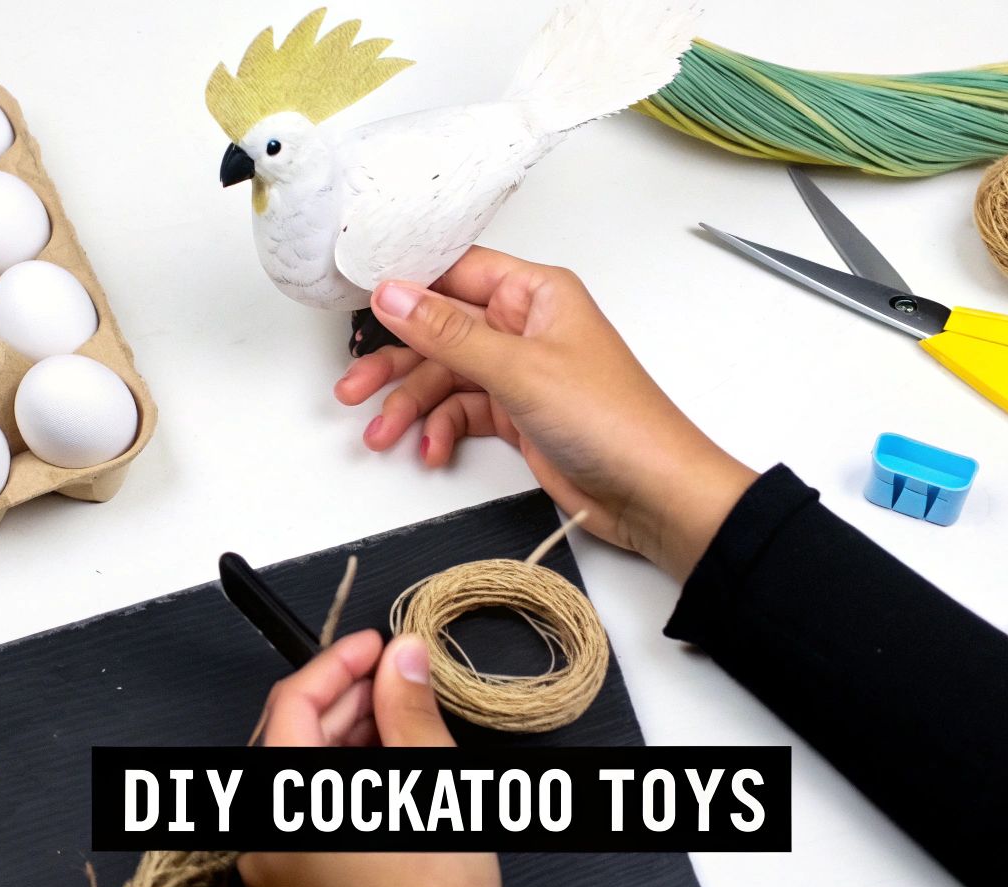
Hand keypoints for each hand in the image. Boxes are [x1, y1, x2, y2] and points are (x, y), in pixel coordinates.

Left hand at [240, 632, 519, 886]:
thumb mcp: (429, 788)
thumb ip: (408, 711)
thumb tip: (402, 654)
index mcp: (282, 804)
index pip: (292, 703)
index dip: (338, 662)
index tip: (378, 644)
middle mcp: (260, 836)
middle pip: (291, 740)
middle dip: (349, 701)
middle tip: (400, 677)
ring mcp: (270, 873)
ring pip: (300, 781)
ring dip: (348, 743)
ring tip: (404, 723)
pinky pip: (304, 821)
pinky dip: (341, 789)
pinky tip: (389, 777)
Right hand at [334, 247, 757, 580]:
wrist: (654, 493)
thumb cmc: (614, 421)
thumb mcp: (520, 370)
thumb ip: (449, 332)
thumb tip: (393, 294)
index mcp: (535, 293)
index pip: (454, 272)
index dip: (405, 286)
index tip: (359, 302)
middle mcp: (525, 326)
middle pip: (440, 331)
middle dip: (396, 362)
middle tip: (353, 387)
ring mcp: (521, 372)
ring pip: (446, 377)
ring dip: (412, 406)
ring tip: (382, 435)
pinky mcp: (519, 415)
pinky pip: (463, 412)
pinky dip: (442, 431)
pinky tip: (431, 451)